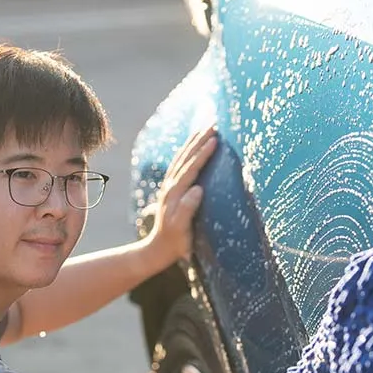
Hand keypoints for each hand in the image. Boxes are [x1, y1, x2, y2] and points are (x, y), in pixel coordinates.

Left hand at [146, 126, 217, 266]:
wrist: (158, 249)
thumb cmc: (174, 242)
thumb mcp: (181, 229)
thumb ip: (187, 209)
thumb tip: (197, 189)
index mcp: (175, 194)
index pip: (190, 168)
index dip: (202, 154)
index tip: (215, 139)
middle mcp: (171, 186)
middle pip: (185, 157)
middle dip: (199, 140)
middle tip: (214, 124)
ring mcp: (170, 186)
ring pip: (182, 158)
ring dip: (193, 141)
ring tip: (205, 128)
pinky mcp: (172, 189)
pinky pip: (180, 164)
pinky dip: (188, 151)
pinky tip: (194, 145)